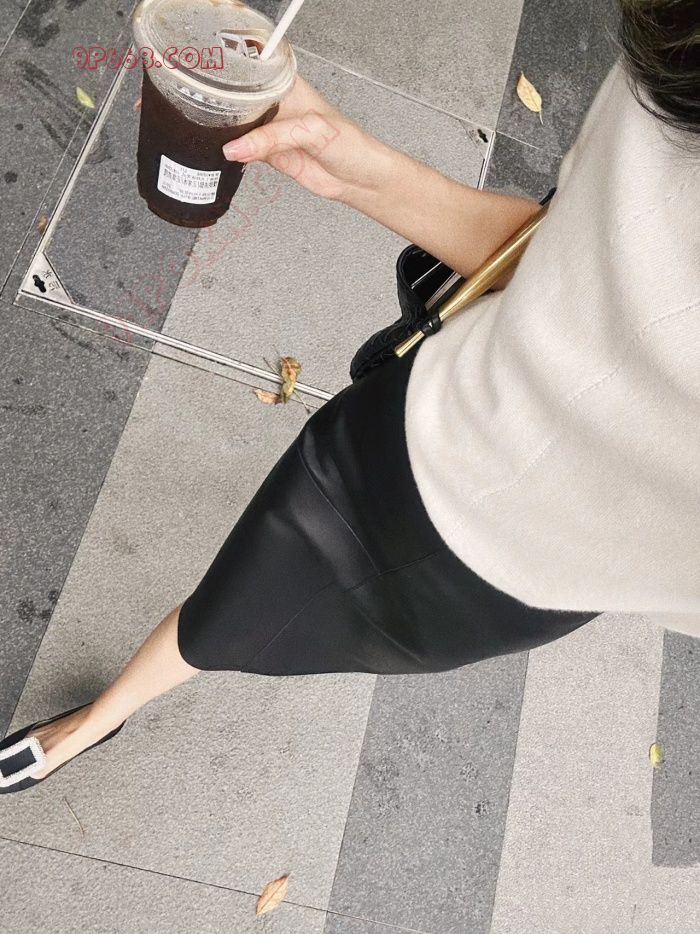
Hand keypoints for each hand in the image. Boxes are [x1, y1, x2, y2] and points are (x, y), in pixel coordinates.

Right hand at [222, 76, 390, 202]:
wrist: (359, 179)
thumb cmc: (349, 144)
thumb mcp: (312, 131)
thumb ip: (273, 138)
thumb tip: (237, 147)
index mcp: (286, 84)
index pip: (253, 71)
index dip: (232, 76)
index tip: (213, 84)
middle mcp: (277, 104)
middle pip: (240, 100)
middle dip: (224, 108)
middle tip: (207, 114)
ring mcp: (272, 131)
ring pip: (239, 127)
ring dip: (228, 133)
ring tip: (213, 135)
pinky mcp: (269, 154)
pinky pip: (244, 151)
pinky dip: (235, 154)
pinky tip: (227, 154)